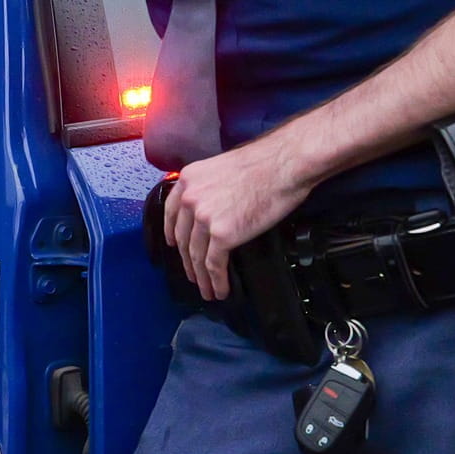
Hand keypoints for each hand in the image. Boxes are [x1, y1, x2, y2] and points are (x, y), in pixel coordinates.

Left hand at [163, 136, 313, 301]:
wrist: (283, 165)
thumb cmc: (263, 163)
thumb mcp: (222, 168)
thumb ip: (210, 187)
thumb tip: (215, 205)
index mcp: (188, 179)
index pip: (171, 212)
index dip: (172, 232)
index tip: (174, 244)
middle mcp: (190, 198)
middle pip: (183, 238)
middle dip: (187, 261)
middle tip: (192, 275)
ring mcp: (203, 217)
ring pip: (196, 255)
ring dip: (201, 277)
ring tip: (207, 290)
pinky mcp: (222, 234)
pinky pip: (214, 265)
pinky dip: (216, 281)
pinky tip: (220, 290)